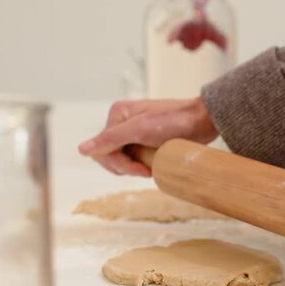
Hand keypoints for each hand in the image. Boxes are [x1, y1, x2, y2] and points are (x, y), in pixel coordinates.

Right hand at [78, 97, 217, 175]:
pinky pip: (134, 158)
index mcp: (116, 115)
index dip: (120, 165)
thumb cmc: (174, 122)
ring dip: (134, 168)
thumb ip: (110, 139)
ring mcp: (133, 131)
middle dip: (126, 168)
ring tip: (152, 167)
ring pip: (121, 160)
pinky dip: (141, 166)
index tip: (142, 170)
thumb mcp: (140, 130)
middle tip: (148, 170)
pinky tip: (154, 165)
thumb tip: (81, 149)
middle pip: (109, 156)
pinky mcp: (145, 139)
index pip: (103, 150)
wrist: (203, 120)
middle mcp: (121, 122)